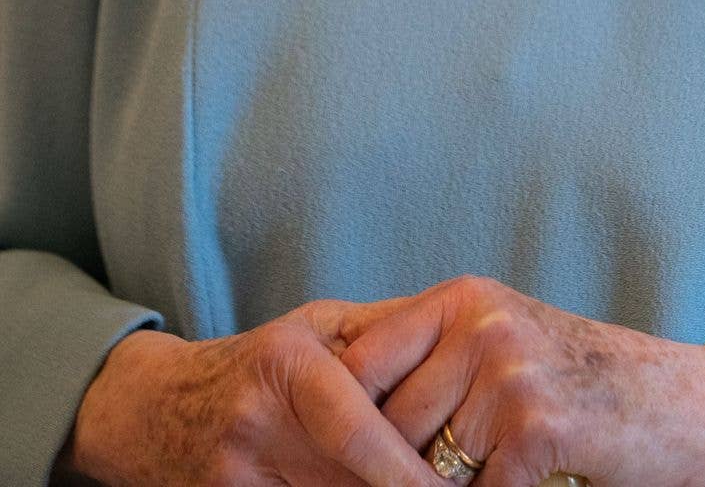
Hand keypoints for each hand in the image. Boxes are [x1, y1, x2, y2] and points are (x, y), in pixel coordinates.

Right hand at [60, 301, 438, 486]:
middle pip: (344, 483)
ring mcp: (233, 478)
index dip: (404, 471)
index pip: (355, 430)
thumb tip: (456, 336)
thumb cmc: (260, 362)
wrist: (154, 410)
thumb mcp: (316, 328)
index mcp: (285, 365)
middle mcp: (255, 424)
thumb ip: (383, 334)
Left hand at [335, 273, 704, 486]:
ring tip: (482, 472)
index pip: (359, 361)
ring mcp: (509, 374)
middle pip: (386, 423)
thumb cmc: (582, 382)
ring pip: (424, 468)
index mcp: (462, 299)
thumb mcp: (502, 340)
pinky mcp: (537, 428)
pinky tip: (523, 485)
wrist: (684, 406)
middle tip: (396, 480)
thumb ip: (432, 354)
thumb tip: (339, 390)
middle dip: (390, 470)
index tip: (329, 454)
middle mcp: (480, 324)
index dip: (342, 419)